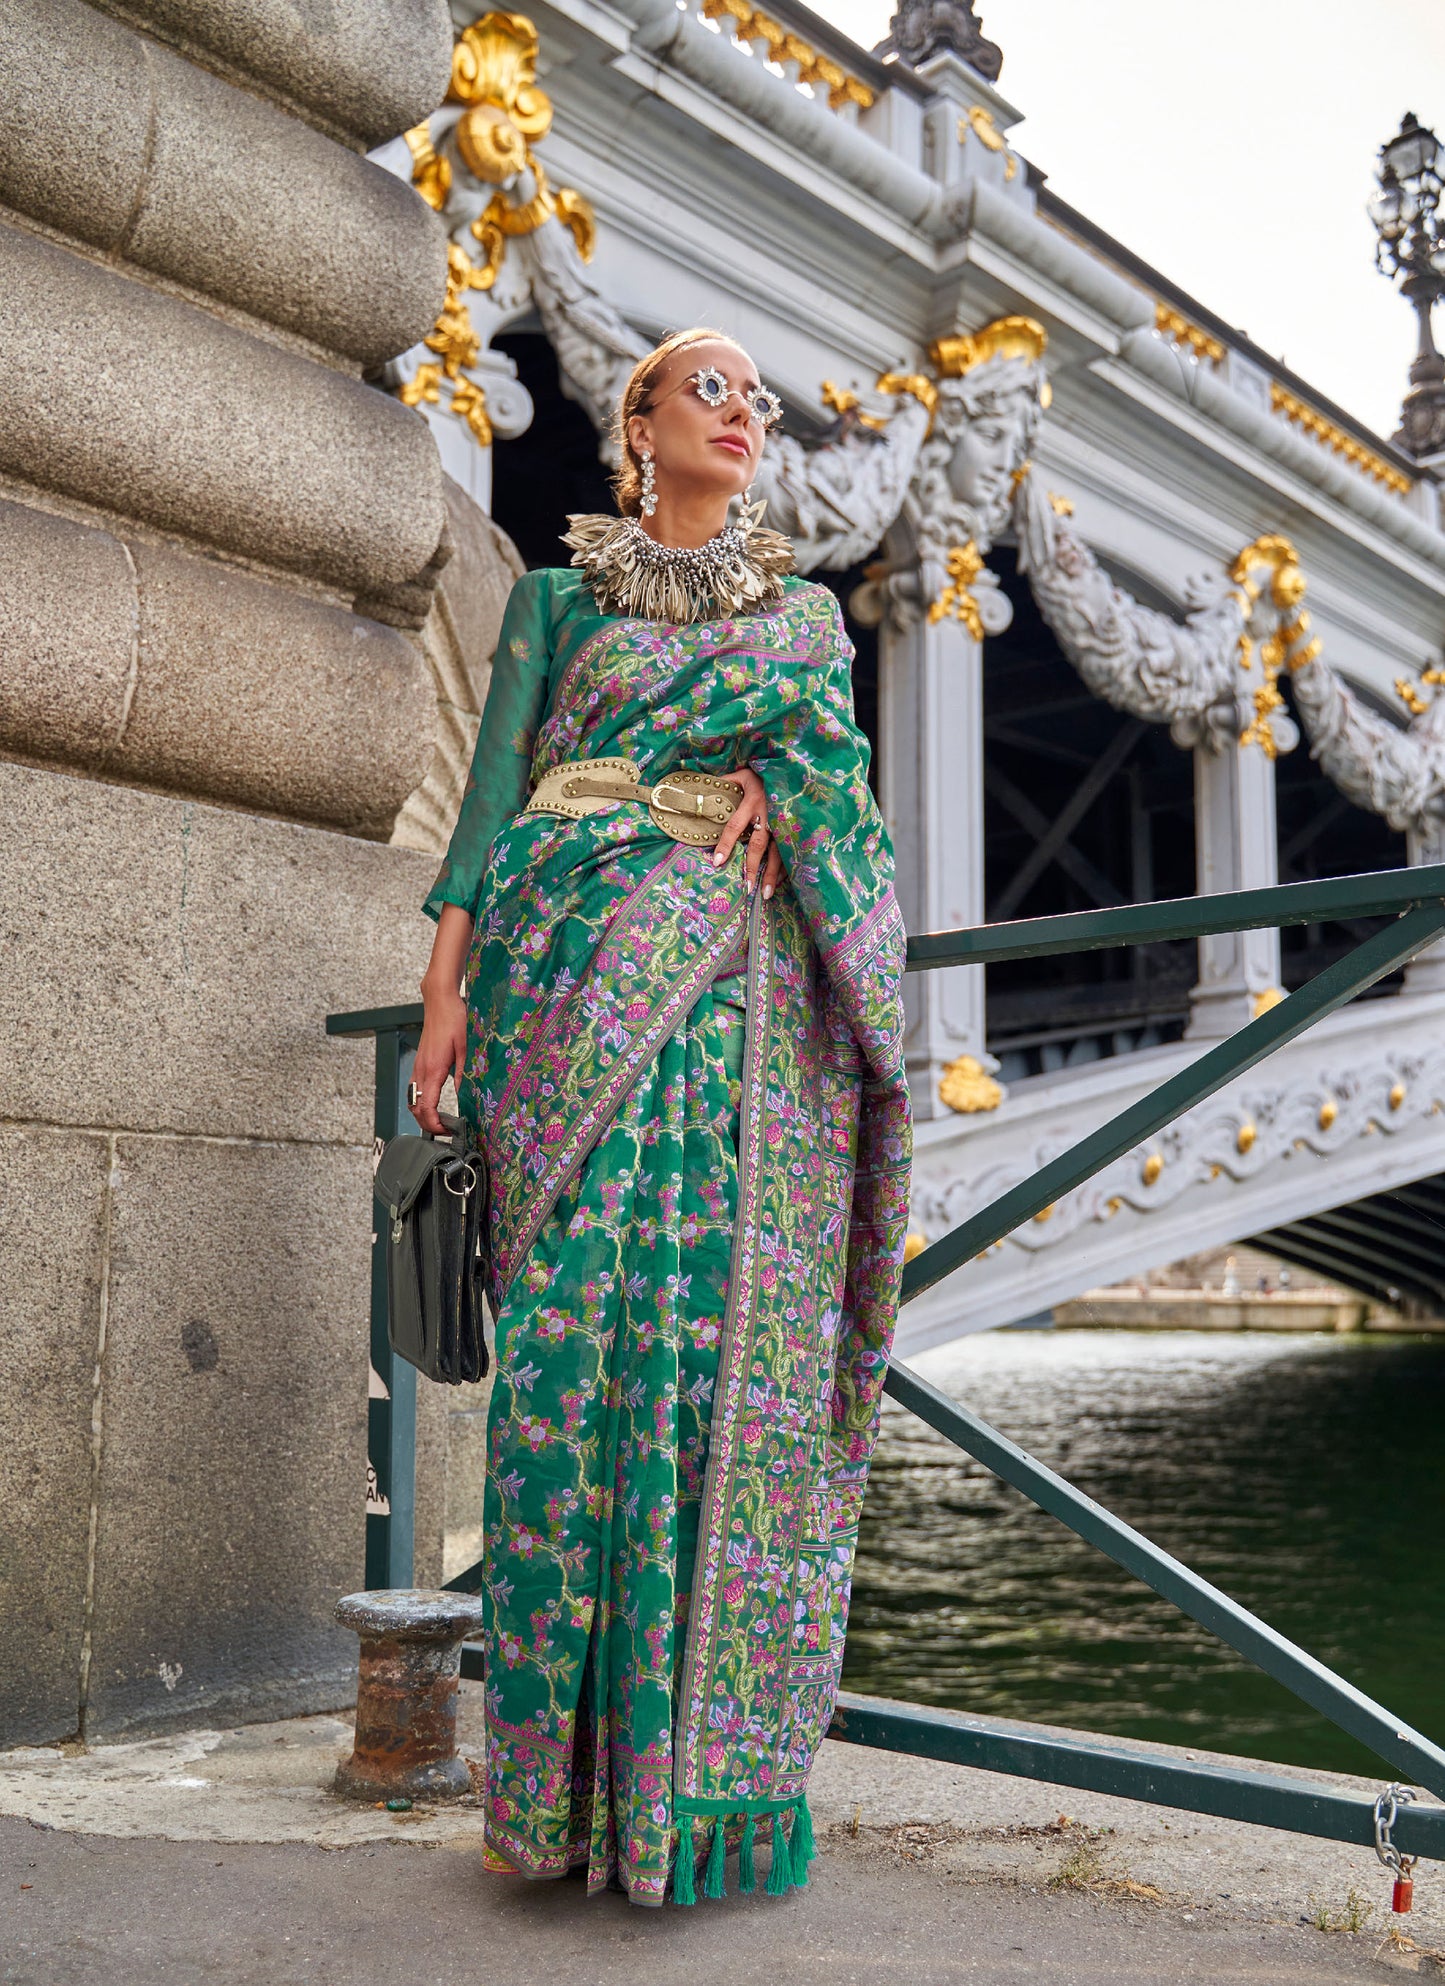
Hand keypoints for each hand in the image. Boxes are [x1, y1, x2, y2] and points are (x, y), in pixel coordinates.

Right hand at [413, 904, 471, 1134]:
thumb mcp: (466, 1047)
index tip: (446, 1130)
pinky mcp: (420, 1061)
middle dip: (426, 1123)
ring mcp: (418, 1065)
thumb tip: (466, 1095)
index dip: (433, 1123)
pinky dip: (420, 1101)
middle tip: (444, 1131)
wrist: (440, 1000)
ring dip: (422, 1113)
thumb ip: (465, 1072)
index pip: (425, 1106)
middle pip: (415, 1107)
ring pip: (412, 1099)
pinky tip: (434, 1103)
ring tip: (439, 1121)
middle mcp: (421, 1070)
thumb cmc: (455, 1020)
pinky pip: (414, 1088)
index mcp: (432, 1069)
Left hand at [713, 765, 783, 898]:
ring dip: (771, 875)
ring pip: (777, 853)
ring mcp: (783, 824)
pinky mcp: (794, 829)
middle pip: (758, 846)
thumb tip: (701, 786)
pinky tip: (779, 884)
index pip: (735, 826)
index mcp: (753, 802)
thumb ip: (725, 782)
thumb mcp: (743, 774)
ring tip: (765, 895)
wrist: (793, 769)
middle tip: (746, 888)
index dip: (726, 844)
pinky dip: (785, 869)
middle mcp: (768, 816)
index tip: (717, 862)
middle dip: (752, 868)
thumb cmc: (764, 773)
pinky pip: (790, 852)